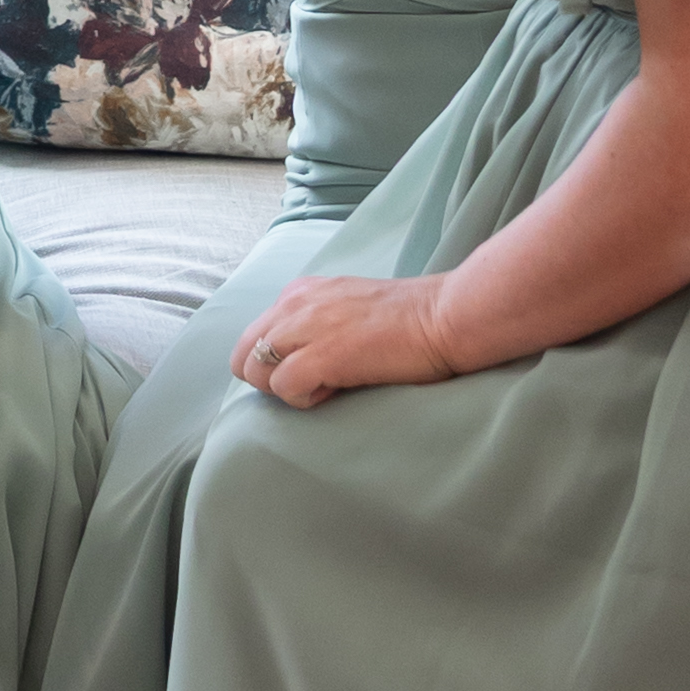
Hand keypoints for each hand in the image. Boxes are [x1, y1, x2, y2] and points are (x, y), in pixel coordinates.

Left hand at [231, 268, 448, 400]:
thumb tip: (297, 356)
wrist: (445, 316)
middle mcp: (295, 303)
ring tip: (326, 386)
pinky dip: (303, 398)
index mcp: (300, 292)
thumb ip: (316, 321)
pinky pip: (283, 387)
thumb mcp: (347, 305)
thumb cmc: (408, 319)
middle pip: (243, 355)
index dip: (278, 361)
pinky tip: (334, 391)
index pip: (255, 335)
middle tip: (310, 384)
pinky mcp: (323, 354)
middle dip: (269, 378)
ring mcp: (307, 327)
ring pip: (255, 371)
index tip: (313, 366)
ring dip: (285, 389)